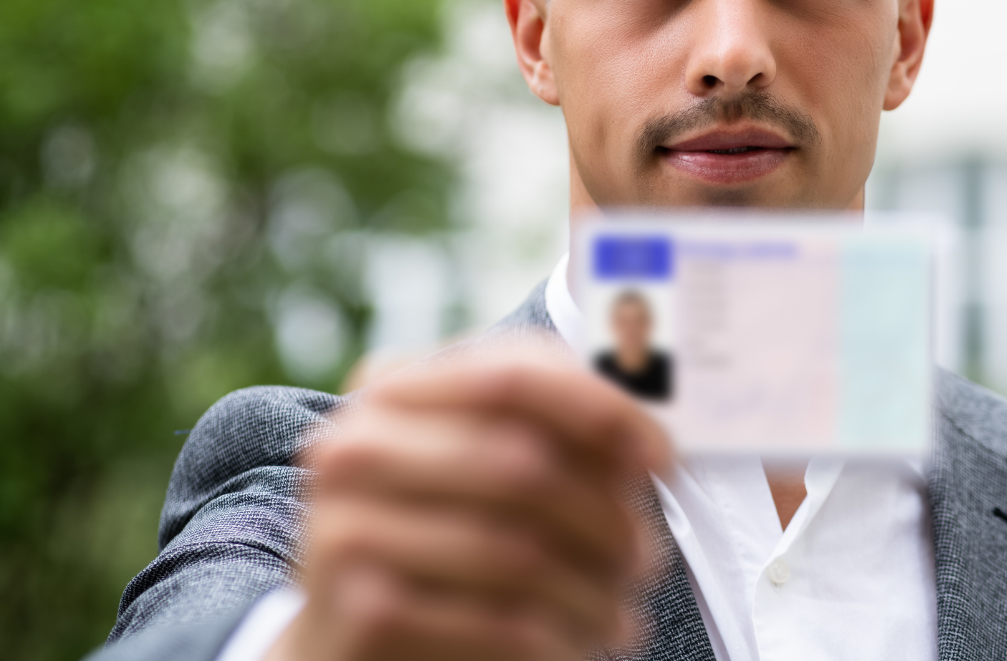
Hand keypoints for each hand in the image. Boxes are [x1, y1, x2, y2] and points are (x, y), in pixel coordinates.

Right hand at [268, 343, 670, 660]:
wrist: (343, 636)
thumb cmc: (438, 538)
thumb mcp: (478, 467)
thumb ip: (551, 434)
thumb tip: (653, 445)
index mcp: (393, 389)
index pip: (515, 373)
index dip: (603, 412)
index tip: (663, 459)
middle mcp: (355, 445)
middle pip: (524, 464)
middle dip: (607, 518)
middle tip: (646, 560)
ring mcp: (345, 527)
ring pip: (517, 551)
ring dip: (591, 593)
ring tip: (618, 615)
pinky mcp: (359, 610)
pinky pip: (494, 621)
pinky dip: (554, 641)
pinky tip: (573, 647)